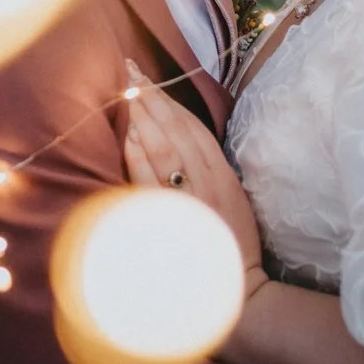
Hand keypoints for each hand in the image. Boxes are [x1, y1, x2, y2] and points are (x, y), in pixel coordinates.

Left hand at [121, 59, 266, 297]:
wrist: (238, 292)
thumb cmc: (232, 245)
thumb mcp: (231, 199)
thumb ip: (210, 170)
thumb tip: (180, 140)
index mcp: (224, 176)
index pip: (194, 127)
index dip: (170, 100)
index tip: (148, 78)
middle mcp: (208, 182)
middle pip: (177, 129)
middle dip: (152, 98)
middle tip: (130, 71)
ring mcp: (190, 199)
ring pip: (164, 147)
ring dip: (143, 117)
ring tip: (126, 92)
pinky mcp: (173, 218)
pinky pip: (152, 179)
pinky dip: (139, 154)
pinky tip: (127, 134)